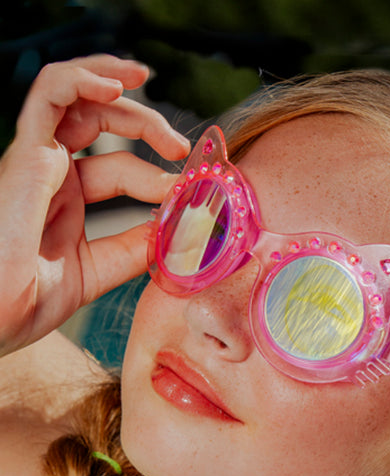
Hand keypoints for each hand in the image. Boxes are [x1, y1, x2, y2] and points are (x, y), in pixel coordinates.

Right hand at [0, 55, 189, 355]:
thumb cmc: (24, 304)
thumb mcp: (94, 274)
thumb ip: (131, 251)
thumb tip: (174, 231)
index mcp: (65, 201)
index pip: (120, 169)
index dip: (156, 175)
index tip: (186, 195)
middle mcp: (50, 175)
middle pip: (102, 124)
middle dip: (148, 127)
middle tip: (181, 149)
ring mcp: (37, 161)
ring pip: (76, 97)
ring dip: (119, 88)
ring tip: (153, 98)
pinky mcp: (26, 153)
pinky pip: (49, 94)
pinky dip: (82, 79)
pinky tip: (116, 87)